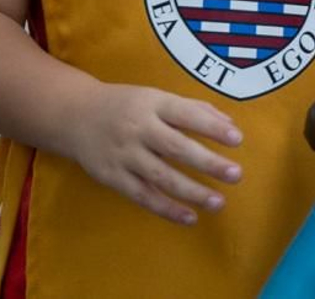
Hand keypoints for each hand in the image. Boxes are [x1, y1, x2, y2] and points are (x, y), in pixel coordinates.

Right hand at [69, 83, 242, 225]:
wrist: (76, 115)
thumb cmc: (126, 105)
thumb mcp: (155, 97)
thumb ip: (192, 109)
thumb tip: (229, 125)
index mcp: (151, 103)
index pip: (185, 114)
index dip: (211, 127)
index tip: (238, 139)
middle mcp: (138, 128)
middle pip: (176, 147)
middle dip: (208, 162)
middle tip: (236, 174)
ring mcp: (124, 154)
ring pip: (161, 176)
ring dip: (191, 191)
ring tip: (218, 202)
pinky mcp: (112, 177)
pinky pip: (142, 196)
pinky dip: (166, 209)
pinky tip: (189, 218)